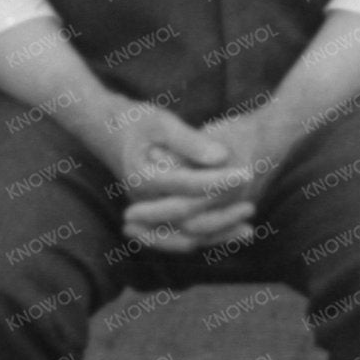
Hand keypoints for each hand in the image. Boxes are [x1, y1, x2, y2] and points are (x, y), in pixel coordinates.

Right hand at [98, 99, 253, 252]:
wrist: (108, 132)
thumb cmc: (137, 122)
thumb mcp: (161, 123)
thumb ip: (190, 141)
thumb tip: (222, 158)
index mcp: (144, 177)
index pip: (187, 184)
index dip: (218, 179)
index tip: (248, 172)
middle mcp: (143, 200)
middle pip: (185, 219)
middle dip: (221, 217)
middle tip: (251, 207)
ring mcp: (147, 211)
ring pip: (183, 235)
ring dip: (216, 235)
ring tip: (248, 231)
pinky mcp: (154, 215)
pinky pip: (180, 236)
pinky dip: (206, 237)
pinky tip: (233, 234)